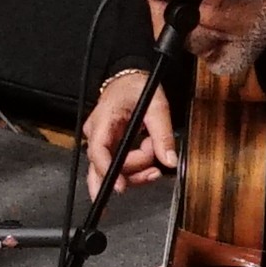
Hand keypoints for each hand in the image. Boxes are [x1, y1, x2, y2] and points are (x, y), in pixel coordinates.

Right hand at [82, 67, 182, 198]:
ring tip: (153, 151)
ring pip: (109, 171)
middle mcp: (96, 134)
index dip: (107, 171)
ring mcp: (100, 141)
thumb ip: (163, 134)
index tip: (120, 187)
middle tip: (153, 173)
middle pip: (100, 168)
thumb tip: (169, 160)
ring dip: (136, 170)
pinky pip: (116, 166)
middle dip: (125, 178)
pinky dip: (133, 168)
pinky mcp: (107, 146)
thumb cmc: (137, 88)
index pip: (99, 151)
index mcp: (104, 121)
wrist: (128, 79)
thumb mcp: (156, 106)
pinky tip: (147, 159)